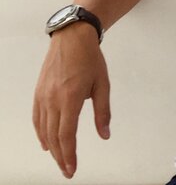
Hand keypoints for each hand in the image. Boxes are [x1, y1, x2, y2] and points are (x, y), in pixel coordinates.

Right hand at [33, 22, 110, 178]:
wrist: (72, 37)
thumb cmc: (90, 58)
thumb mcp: (103, 84)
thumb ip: (103, 111)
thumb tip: (105, 134)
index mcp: (71, 97)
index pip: (67, 134)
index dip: (69, 154)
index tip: (72, 169)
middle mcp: (53, 99)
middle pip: (54, 136)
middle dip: (60, 157)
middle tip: (68, 170)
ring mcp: (43, 96)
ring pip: (44, 130)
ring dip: (51, 148)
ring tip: (60, 159)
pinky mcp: (38, 92)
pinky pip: (37, 119)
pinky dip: (41, 133)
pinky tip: (46, 142)